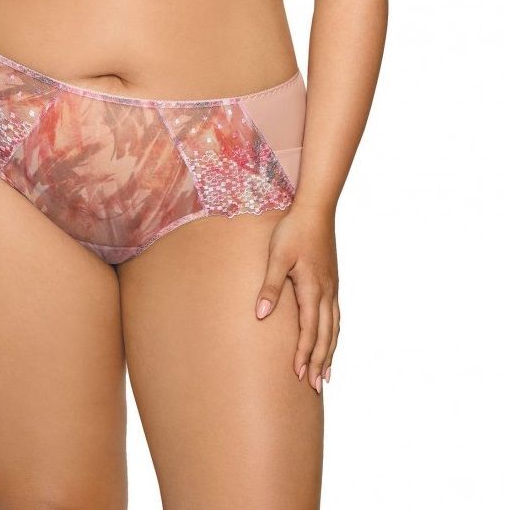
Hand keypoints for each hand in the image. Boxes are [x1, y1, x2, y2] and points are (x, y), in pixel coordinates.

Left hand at [255, 203, 339, 392]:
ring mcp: (332, 287)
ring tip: (328, 374)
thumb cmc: (293, 231)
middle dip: (321, 362)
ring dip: (331, 352)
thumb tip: (261, 315)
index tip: (300, 376)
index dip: (305, 355)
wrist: (316, 210)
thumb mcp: (276, 256)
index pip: (310, 331)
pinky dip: (335, 333)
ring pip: (334, 327)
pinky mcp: (332, 281)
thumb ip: (270, 286)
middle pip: (326, 335)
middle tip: (317, 388)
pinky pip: (337, 315)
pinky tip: (332, 340)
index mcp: (312, 289)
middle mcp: (326, 292)